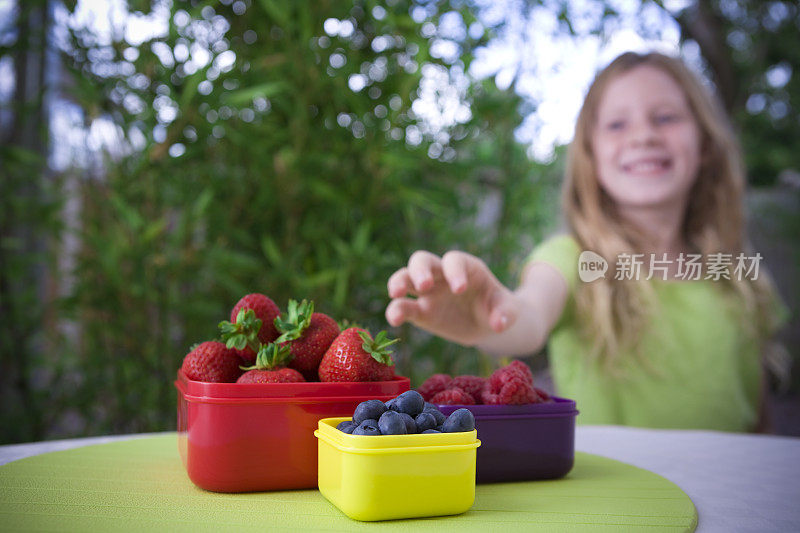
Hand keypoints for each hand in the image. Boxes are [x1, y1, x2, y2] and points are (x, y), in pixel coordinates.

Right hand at [385, 250, 517, 345]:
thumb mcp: (509, 309)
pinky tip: (394, 320)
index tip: (460, 289)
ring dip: (399, 282)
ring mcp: (429, 293)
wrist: (487, 323)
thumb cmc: (499, 308)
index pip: (454, 261)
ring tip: (397, 294)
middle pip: (422, 260)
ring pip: (406, 277)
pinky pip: (404, 307)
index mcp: (465, 268)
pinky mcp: (421, 312)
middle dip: (420, 270)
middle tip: (425, 285)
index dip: (455, 271)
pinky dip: (396, 311)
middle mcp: (442, 275)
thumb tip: (499, 324)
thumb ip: (506, 313)